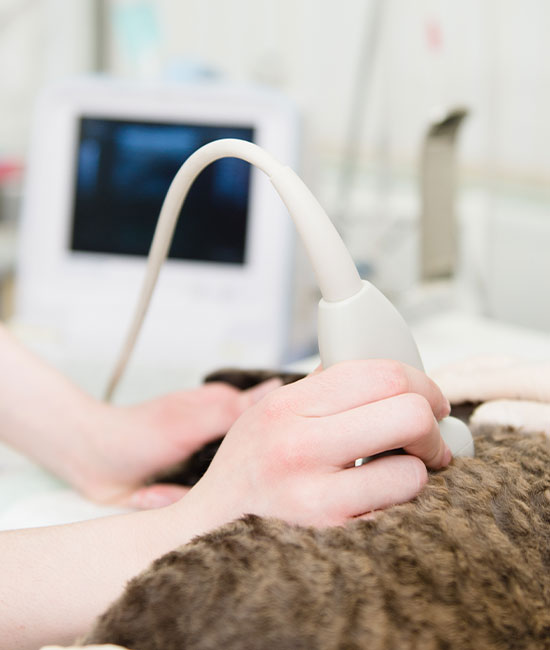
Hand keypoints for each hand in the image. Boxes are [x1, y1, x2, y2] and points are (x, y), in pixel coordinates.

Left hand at [74, 378, 281, 506]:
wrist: (90, 460)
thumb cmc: (137, 432)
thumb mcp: (190, 420)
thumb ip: (235, 411)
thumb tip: (279, 389)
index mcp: (228, 414)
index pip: (271, 428)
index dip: (274, 445)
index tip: (271, 460)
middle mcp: (223, 442)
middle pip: (255, 467)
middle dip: (234, 483)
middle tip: (201, 480)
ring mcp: (208, 470)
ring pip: (229, 493)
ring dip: (198, 499)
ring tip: (163, 486)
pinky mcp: (193, 494)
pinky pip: (200, 509)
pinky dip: (174, 505)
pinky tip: (151, 494)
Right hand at [178, 360, 451, 531]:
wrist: (210, 528)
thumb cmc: (248, 467)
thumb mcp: (271, 411)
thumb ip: (324, 386)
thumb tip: (384, 372)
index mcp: (287, 406)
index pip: (381, 374)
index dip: (422, 383)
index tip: (428, 400)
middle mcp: (299, 448)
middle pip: (408, 415)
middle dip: (432, 426)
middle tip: (427, 437)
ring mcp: (315, 501)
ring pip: (413, 473)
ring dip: (417, 473)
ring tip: (397, 472)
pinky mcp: (332, 540)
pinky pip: (398, 515)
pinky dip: (400, 505)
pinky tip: (379, 500)